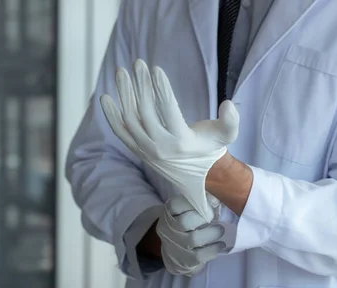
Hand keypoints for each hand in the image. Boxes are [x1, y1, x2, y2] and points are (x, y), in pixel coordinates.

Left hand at [100, 59, 239, 221]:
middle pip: (145, 114)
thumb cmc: (211, 148)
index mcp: (182, 142)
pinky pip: (121, 132)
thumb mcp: (226, 135)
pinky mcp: (138, 151)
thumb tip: (228, 104)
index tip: (155, 69)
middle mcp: (161, 148)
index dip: (162, 89)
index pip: (168, 112)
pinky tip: (105, 98)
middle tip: (137, 64)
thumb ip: (231, 121)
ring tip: (121, 72)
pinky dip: (112, 116)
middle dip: (139, 86)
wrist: (198, 175)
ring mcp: (146, 151)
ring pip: (130, 120)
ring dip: (124, 95)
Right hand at [156, 195, 225, 275]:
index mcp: (167, 213)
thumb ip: (199, 204)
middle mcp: (167, 229)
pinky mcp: (183, 260)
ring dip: (212, 234)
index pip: (175, 205)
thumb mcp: (187, 211)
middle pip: (185, 222)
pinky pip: (199, 256)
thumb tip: (216, 200)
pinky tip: (219, 245)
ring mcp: (174, 246)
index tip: (209, 203)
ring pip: (193, 239)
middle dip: (204, 218)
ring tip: (219, 231)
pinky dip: (213, 249)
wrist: (175, 252)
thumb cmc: (186, 226)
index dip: (194, 203)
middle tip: (214, 217)